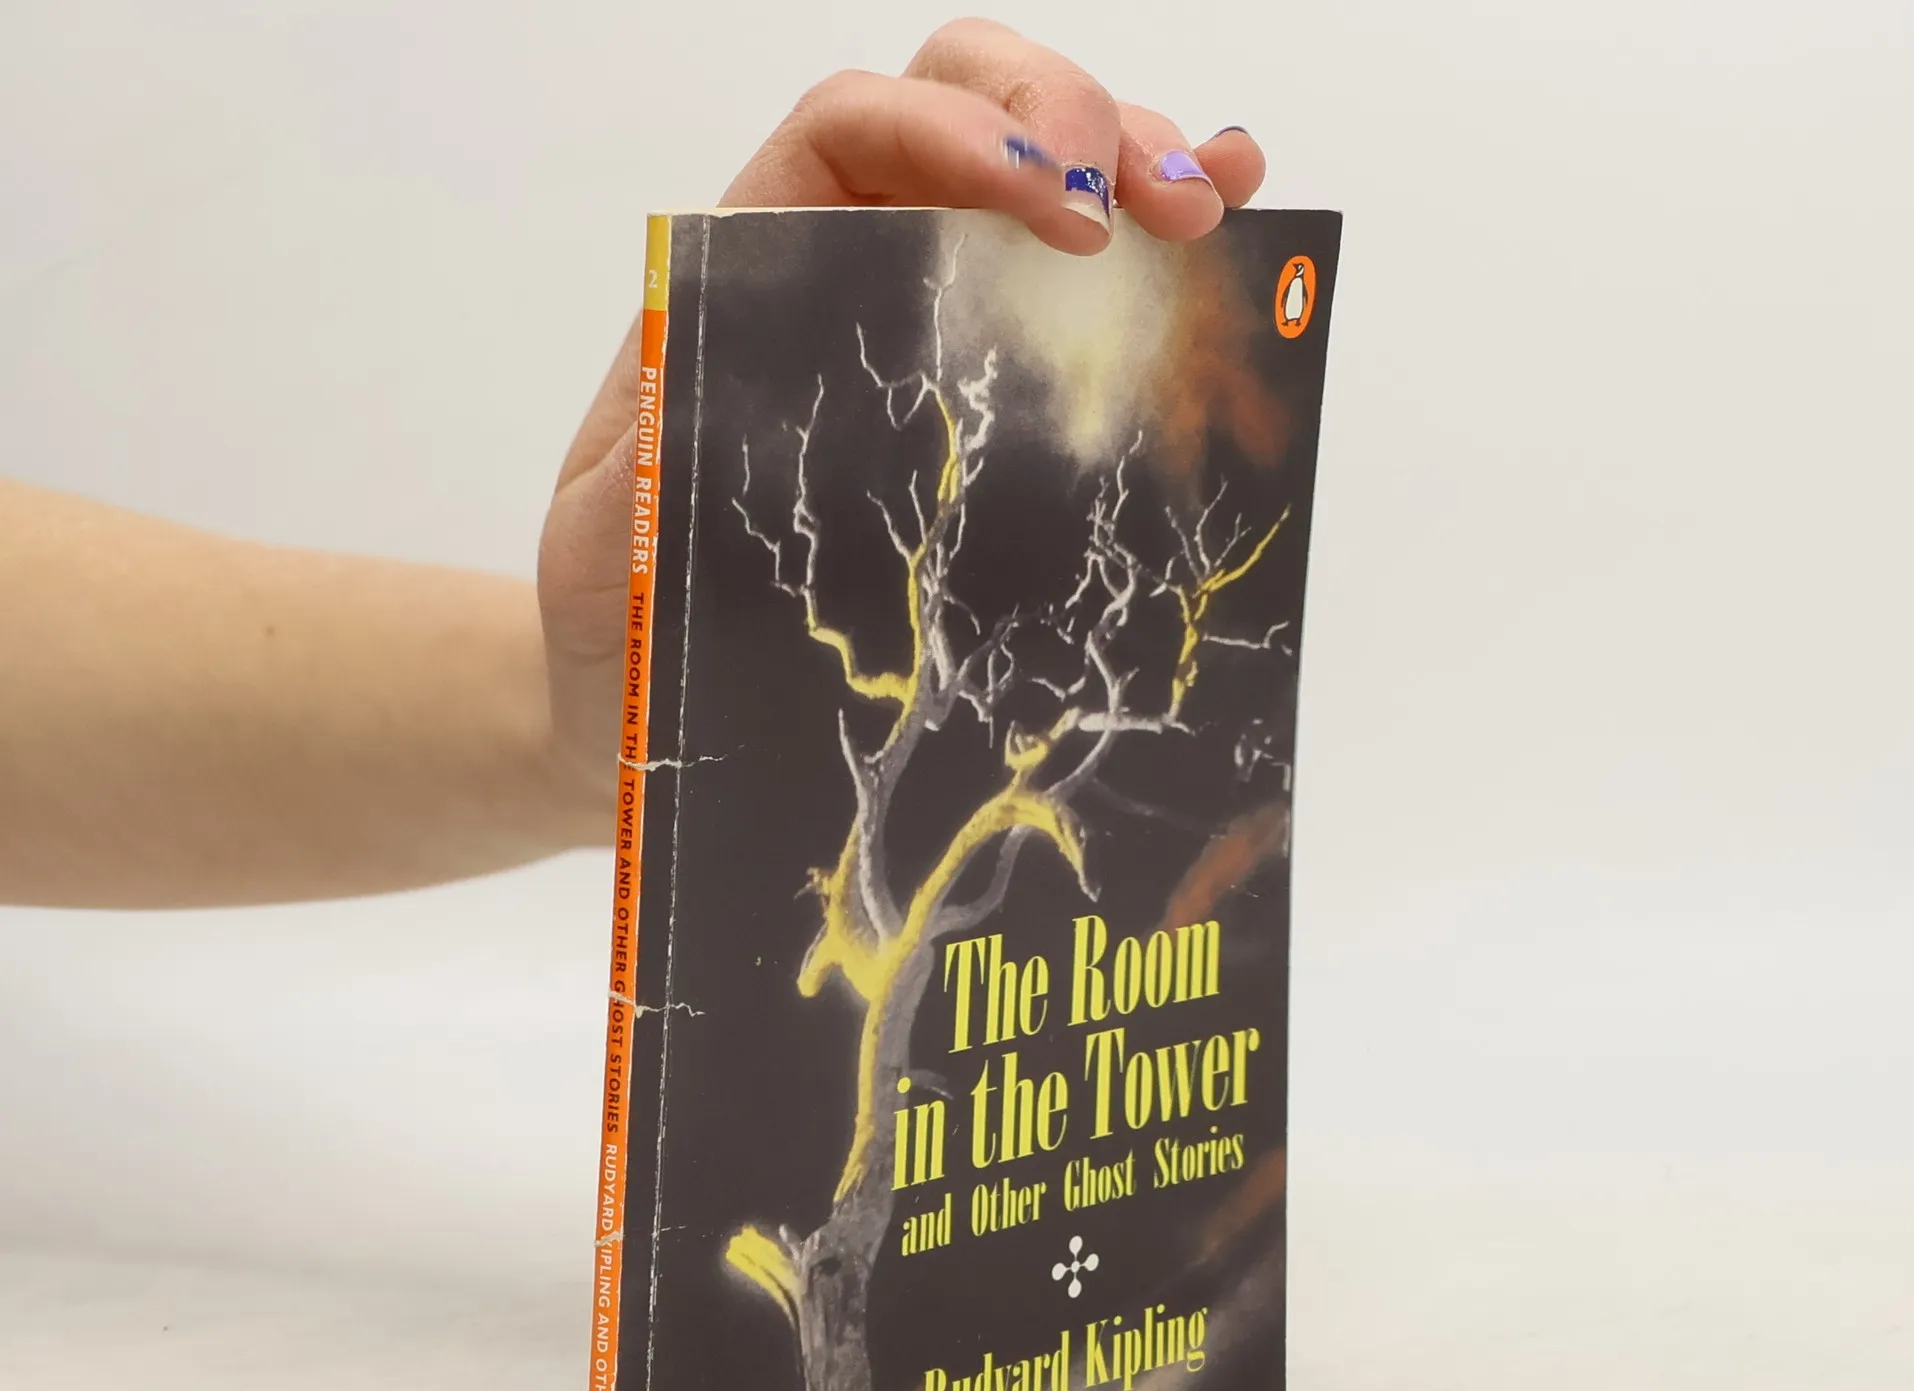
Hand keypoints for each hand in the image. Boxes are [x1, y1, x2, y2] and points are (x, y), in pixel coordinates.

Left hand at [538, 18, 1263, 790]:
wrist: (647, 687)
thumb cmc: (622, 606)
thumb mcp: (609, 530)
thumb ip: (642, 461)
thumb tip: (715, 413)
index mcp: (749, 266)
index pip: (855, 131)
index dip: (961, 131)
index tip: (1052, 205)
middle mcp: (843, 261)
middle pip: (965, 107)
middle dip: (1070, 122)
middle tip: (1152, 204)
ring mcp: (925, 314)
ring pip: (1039, 172)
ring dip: (1139, 163)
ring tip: (1213, 205)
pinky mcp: (987, 390)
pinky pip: (1076, 284)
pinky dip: (1156, 248)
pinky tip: (1231, 232)